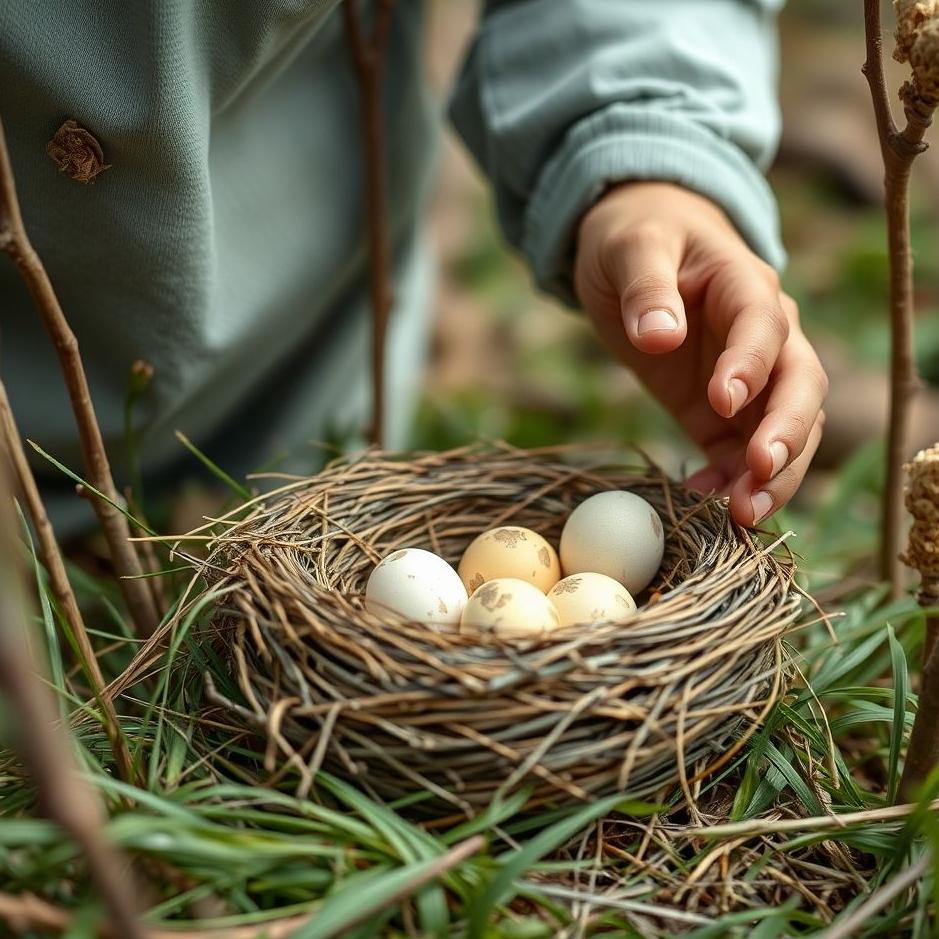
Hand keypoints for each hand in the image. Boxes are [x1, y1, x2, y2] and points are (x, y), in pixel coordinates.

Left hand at [574, 182, 826, 525]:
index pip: (765, 327)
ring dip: (773, 473)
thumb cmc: (637, 237)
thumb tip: (659, 334)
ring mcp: (747, 378)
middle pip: (799, 385)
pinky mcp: (720, 411)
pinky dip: (732, 480)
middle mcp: (763, 335)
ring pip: (784, 428)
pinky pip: (740, 451)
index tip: (723, 401)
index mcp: (744, 286)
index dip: (752, 365)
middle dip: (786, 432)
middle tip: (759, 473)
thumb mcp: (630, 247)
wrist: (634, 250)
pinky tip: (704, 502)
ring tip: (743, 515)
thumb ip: (644, 286)